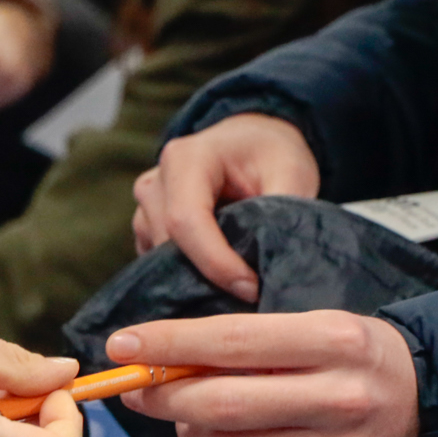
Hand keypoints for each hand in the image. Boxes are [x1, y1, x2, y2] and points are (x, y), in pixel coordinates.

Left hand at [107, 312, 417, 436]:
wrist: (426, 410)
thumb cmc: (354, 361)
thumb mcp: (316, 328)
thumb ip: (245, 344)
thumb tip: (158, 361)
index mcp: (335, 342)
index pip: (229, 343)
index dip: (165, 345)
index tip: (122, 346)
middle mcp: (340, 399)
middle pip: (218, 405)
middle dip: (163, 396)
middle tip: (141, 388)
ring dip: (190, 432)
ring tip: (197, 416)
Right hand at [131, 114, 319, 302]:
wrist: (250, 142)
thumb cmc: (270, 154)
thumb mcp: (292, 173)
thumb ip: (283, 215)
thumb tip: (280, 267)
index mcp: (186, 159)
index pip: (186, 221)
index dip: (216, 262)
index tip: (252, 288)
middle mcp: (155, 184)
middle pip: (169, 246)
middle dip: (208, 278)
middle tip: (253, 294)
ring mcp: (146, 209)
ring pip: (160, 262)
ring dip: (198, 280)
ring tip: (240, 284)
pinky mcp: (147, 231)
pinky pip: (159, 266)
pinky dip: (189, 278)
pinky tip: (220, 277)